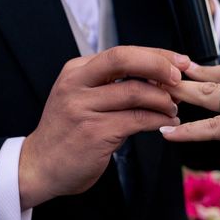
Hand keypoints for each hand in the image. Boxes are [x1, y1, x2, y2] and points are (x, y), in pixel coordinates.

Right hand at [19, 46, 190, 208]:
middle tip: (180, 78)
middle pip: (124, 60)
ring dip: (162, 100)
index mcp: (76, 71)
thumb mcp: (81, 98)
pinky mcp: (94, 133)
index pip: (121, 52)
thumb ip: (112, 85)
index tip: (179, 61)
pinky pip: (136, 120)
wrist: (39, 167)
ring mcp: (83, 108)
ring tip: (173, 108)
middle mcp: (76, 85)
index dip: (155, 54)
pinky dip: (157, 120)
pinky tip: (166, 123)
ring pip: (135, 92)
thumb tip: (159, 78)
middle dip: (159, 65)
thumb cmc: (68, 132)